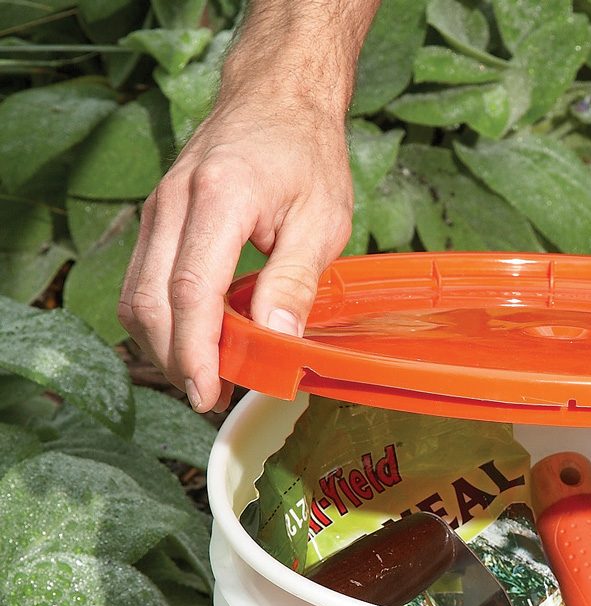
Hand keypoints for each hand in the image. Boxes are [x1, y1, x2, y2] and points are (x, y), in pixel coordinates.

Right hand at [119, 100, 351, 412]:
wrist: (277, 96)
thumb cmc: (306, 154)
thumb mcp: (323, 220)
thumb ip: (295, 282)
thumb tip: (277, 342)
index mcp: (220, 197)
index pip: (191, 290)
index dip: (195, 350)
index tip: (207, 390)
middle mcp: (174, 201)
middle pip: (152, 299)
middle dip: (174, 357)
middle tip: (208, 394)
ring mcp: (158, 207)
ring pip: (137, 293)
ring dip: (163, 342)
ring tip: (203, 374)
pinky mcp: (157, 217)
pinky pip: (143, 278)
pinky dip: (161, 317)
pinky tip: (194, 338)